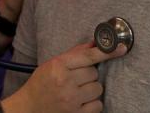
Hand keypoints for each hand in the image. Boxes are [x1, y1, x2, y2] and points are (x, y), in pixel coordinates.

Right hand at [2, 41, 126, 112]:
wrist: (29, 107)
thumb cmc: (41, 83)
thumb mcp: (52, 64)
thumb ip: (74, 54)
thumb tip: (95, 44)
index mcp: (58, 65)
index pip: (88, 56)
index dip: (106, 52)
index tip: (121, 48)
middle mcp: (65, 82)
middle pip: (94, 73)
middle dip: (88, 75)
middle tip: (76, 78)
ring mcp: (71, 99)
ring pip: (98, 88)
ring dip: (91, 89)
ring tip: (77, 91)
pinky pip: (97, 105)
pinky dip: (92, 103)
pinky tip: (81, 101)